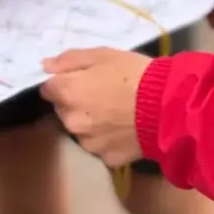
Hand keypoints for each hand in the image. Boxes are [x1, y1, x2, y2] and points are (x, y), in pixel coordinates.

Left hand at [41, 47, 151, 166]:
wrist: (167, 107)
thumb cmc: (134, 74)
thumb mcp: (102, 55)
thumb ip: (69, 60)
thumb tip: (46, 66)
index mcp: (67, 93)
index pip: (48, 89)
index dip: (64, 82)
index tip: (82, 79)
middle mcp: (71, 122)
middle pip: (64, 110)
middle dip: (77, 102)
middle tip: (103, 94)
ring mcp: (89, 143)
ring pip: (82, 130)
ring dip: (91, 122)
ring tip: (117, 113)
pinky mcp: (107, 158)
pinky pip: (101, 146)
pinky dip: (109, 139)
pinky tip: (125, 128)